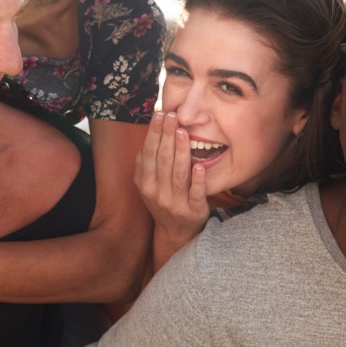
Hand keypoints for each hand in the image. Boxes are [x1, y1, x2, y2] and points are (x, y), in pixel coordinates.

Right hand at [134, 112, 208, 265]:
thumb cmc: (164, 201)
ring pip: (177, 174)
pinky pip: (195, 193)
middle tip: (173, 115)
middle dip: (166, 135)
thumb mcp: (149, 185)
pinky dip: (197, 179)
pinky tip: (200, 165)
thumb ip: (146, 164)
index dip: (154, 132)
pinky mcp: (193, 210)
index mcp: (144, 184)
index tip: (160, 113)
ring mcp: (174, 203)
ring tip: (183, 132)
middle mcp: (156, 193)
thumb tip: (149, 134)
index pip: (148, 153)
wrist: (176, 233)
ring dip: (180, 152)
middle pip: (162, 160)